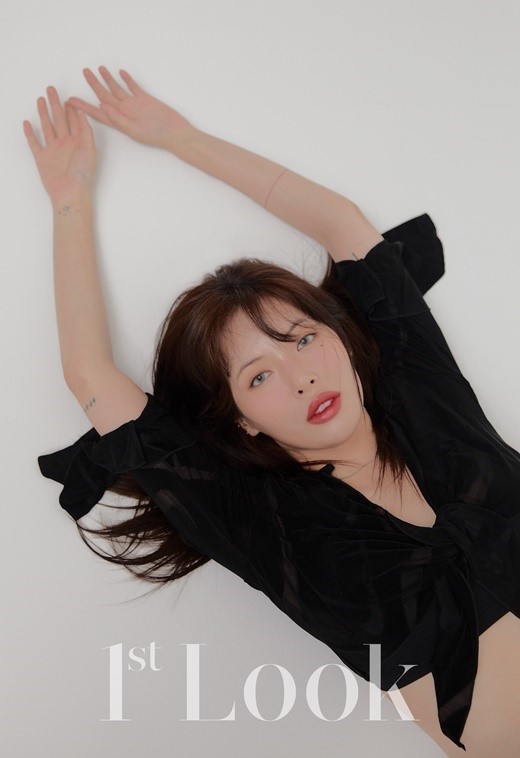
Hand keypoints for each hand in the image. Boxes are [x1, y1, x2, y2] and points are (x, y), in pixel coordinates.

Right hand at [23, 87, 95, 205]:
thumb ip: (85, 131)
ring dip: (43, 114)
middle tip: (52, 89)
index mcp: (78, 141)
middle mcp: (65, 144)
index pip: (74, 120)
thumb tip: (81, 112)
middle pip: (59, 119)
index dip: (71, 108)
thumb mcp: (89, 149)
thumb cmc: (83, 174)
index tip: (69, 96)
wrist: (70, 193)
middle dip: (55, 104)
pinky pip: (34, 143)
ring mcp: (53, 150)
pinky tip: (27, 123)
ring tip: (41, 99)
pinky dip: (30, 133)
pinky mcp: (42, 158)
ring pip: (47, 127)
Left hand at [67, 67, 196, 151]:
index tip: (70, 100)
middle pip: (105, 96)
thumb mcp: (134, 130)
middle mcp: (125, 112)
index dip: (83, 106)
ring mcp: (134, 105)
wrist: (175, 133)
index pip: (97, 112)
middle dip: (94, 85)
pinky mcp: (145, 99)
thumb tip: (102, 106)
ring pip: (118, 89)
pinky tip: (120, 72)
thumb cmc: (156, 136)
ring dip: (108, 79)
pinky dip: (126, 80)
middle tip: (84, 72)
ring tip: (99, 68)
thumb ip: (118, 118)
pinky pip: (133, 87)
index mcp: (120, 121)